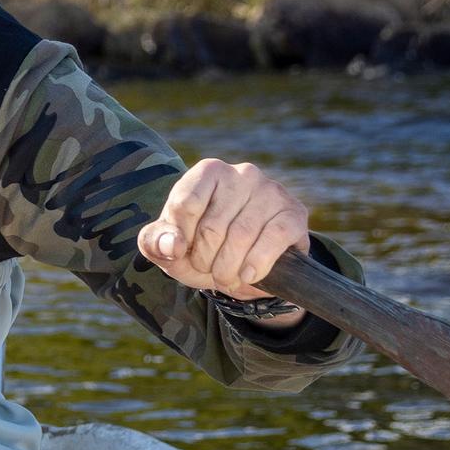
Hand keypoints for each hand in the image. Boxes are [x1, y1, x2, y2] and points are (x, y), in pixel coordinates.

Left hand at [136, 158, 310, 309]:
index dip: (181, 239)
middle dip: (205, 261)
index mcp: (207, 172)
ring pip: (241, 237)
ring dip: (228, 269)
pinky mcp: (293, 212)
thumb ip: (156, 242)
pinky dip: (256, 266)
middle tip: (208, 271)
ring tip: (225, 277)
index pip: (185, 205)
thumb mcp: (170, 246)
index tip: (185, 251)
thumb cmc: (202, 247)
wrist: (247, 264)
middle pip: (212, 227)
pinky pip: (273, 240)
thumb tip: (173, 245)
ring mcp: (270, 190)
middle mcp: (241, 173)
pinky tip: (247, 275)